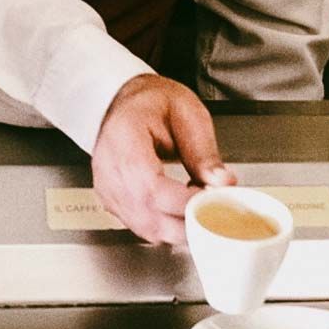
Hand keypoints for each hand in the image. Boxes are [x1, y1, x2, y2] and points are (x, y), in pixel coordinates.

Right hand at [91, 73, 235, 243]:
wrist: (125, 100)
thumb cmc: (152, 102)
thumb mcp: (187, 114)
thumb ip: (204, 152)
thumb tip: (222, 183)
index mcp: (125, 138)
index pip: (151, 186)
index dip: (185, 203)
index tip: (215, 204)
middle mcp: (109, 167)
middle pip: (147, 214)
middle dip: (188, 222)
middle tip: (217, 210)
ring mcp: (107, 187)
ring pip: (145, 228)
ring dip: (179, 227)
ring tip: (200, 205)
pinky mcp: (111, 200)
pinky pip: (141, 227)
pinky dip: (166, 227)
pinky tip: (182, 210)